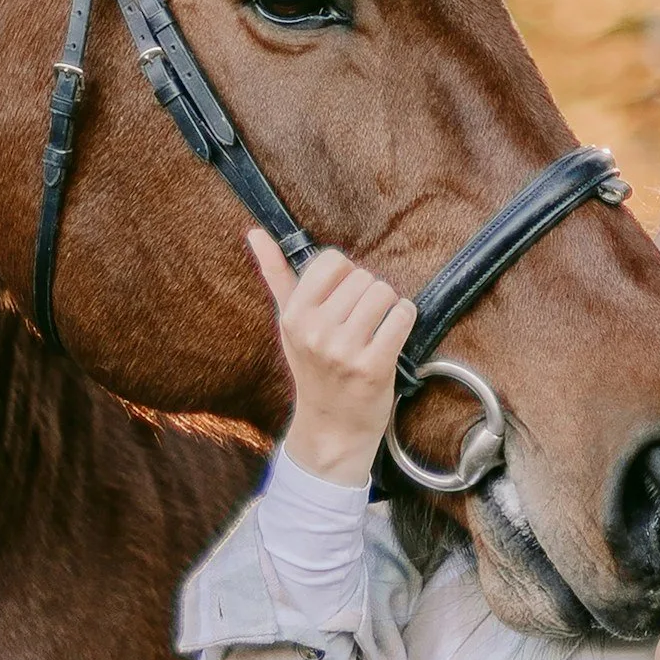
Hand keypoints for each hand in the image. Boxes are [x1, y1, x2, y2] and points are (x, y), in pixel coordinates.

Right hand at [249, 229, 416, 486]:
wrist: (332, 427)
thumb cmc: (314, 368)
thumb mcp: (289, 323)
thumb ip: (276, 275)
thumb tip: (255, 232)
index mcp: (294, 316)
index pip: (333, 261)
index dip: (346, 276)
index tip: (343, 299)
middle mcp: (315, 331)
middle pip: (364, 276)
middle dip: (369, 294)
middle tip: (361, 323)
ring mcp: (344, 350)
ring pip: (385, 293)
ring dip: (389, 306)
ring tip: (376, 329)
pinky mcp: (373, 366)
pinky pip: (402, 316)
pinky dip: (404, 319)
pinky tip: (392, 335)